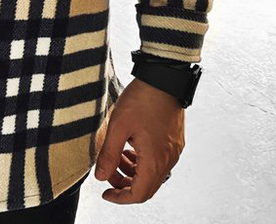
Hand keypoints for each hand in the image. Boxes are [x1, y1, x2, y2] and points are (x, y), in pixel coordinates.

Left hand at [93, 78, 184, 203]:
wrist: (164, 78)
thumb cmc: (142, 99)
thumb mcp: (118, 126)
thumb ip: (109, 154)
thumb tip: (100, 177)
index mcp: (154, 160)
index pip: (138, 194)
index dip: (120, 198)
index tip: (105, 193)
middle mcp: (168, 159)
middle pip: (146, 187)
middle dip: (125, 184)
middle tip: (108, 173)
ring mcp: (173, 150)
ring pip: (153, 174)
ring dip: (133, 172)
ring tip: (118, 157)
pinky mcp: (174, 141)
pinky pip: (158, 161)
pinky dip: (143, 161)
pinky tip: (131, 147)